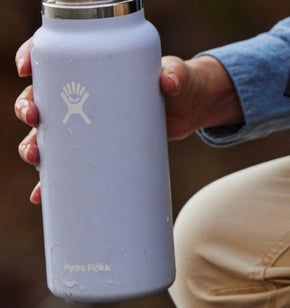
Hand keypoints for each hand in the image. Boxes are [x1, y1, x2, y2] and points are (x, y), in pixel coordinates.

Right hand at [15, 43, 243, 204]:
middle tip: (34, 119)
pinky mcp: (99, 150)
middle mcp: (83, 96)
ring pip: (49, 136)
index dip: (32, 58)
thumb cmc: (180, 85)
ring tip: (35, 159)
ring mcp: (89, 125)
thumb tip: (169, 82)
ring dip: (34, 147)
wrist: (190, 110)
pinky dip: (53, 183)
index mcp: (93, 67)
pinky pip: (70, 168)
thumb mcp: (178, 77)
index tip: (25, 68)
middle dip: (29, 108)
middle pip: (43, 99)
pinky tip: (41, 195)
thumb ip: (176, 75)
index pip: (53, 56)